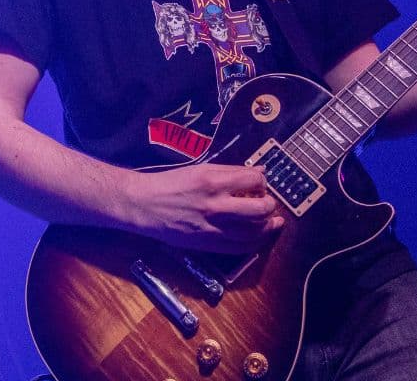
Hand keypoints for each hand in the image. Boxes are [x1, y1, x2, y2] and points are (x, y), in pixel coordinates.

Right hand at [124, 163, 284, 252]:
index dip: (262, 182)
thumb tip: (260, 170)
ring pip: (253, 232)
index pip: (254, 180)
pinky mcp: (208, 244)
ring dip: (267, 227)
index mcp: (213, 182)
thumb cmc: (172, 183)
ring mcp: (213, 227)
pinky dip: (254, 242)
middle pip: (259, 210)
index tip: (260, 184)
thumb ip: (232, 171)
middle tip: (269, 203)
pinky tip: (258, 236)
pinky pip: (239, 248)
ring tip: (271, 222)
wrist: (145, 205)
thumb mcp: (202, 169)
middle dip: (270, 206)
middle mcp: (216, 205)